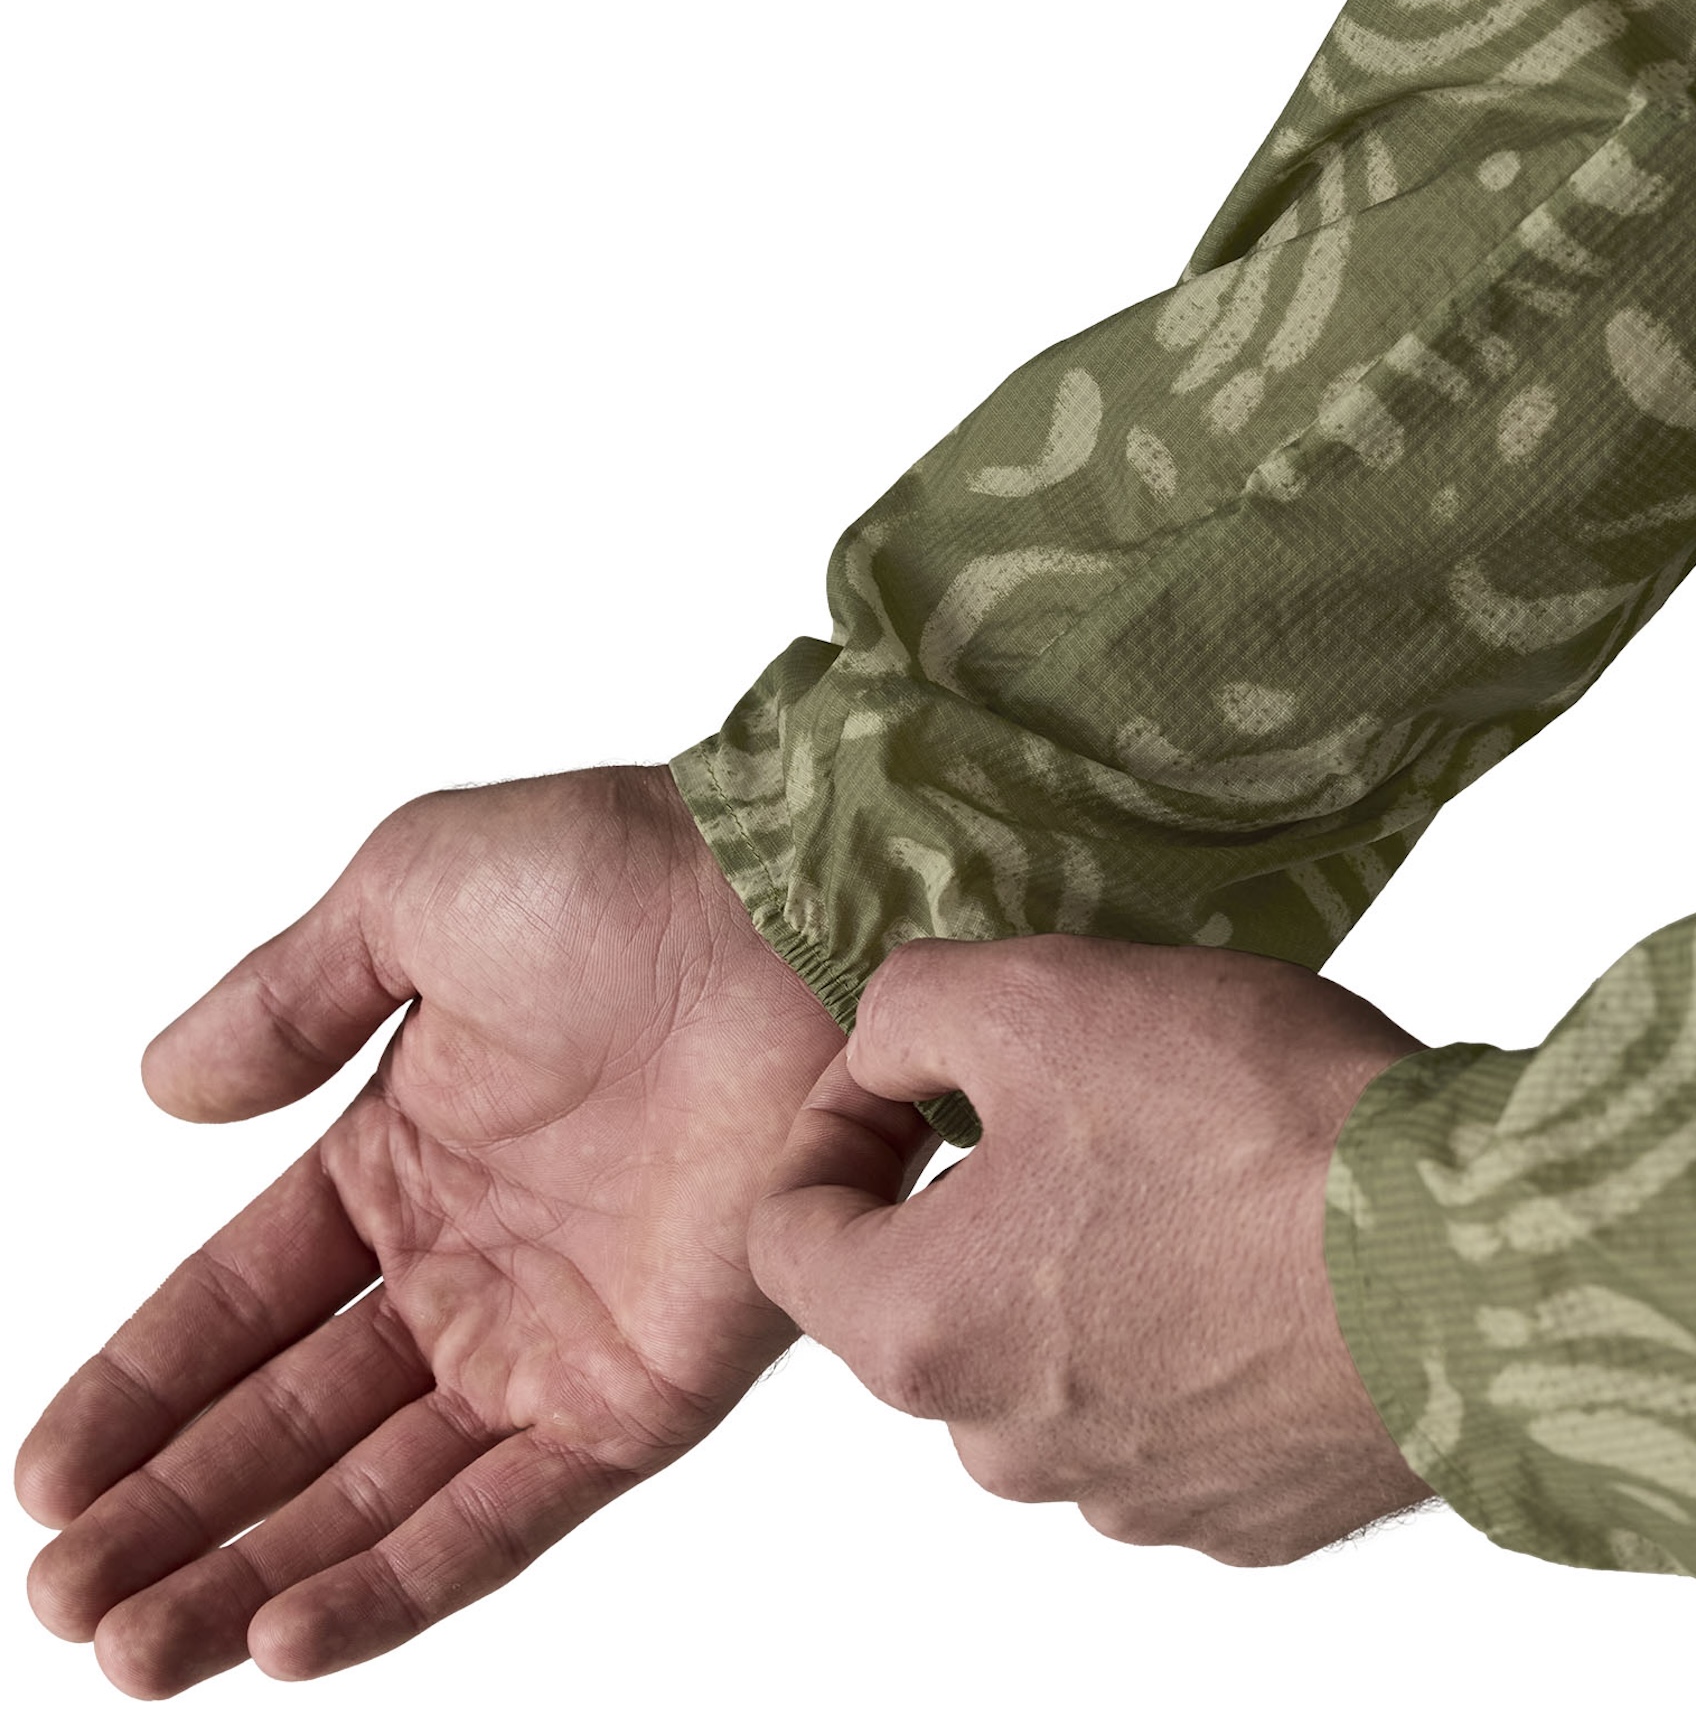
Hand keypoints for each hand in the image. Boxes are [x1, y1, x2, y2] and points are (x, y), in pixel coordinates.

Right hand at [17, 765, 843, 1694]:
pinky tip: (282, 1637)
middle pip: (294, 1417)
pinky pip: (507, 1512)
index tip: (44, 1474)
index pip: (244, 1300)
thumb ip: (286, 1001)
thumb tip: (160, 1091)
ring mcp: (556, 1331)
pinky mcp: (644, 1388)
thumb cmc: (622, 873)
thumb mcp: (408, 895)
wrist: (797, 909)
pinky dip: (396, 1579)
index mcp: (409, 1150)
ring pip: (379, 1488)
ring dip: (254, 1570)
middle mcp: (473, 1258)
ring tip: (129, 1643)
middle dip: (176, 1508)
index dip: (145, 1387)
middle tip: (65, 1594)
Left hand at [749, 933, 1438, 1565]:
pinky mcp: (1249, 1511)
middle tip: (1072, 1097)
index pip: (786, 1235)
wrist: (1487, 1258)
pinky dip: (1186, 1330)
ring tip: (1186, 1165)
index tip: (913, 1073)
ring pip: (1048, 1355)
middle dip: (968, 1194)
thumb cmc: (1256, 1131)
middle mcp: (1007, 1448)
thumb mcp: (1034, 995)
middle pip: (922, 1299)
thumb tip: (891, 1046)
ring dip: (1082, 1264)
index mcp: (919, 1333)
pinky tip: (1258, 1248)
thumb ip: (906, 1010)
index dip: (833, 1126)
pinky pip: (1167, 1406)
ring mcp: (1135, 1497)